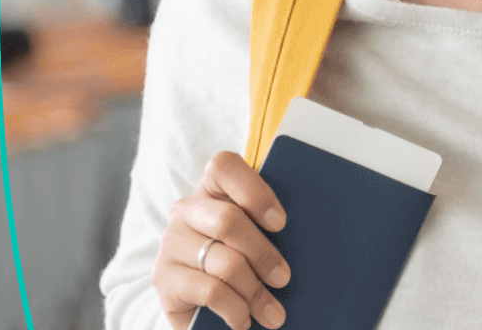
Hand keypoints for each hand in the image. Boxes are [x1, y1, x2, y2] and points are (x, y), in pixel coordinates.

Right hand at [152, 150, 290, 329]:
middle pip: (228, 221)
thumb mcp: (256, 235)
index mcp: (213, 188)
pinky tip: (244, 320)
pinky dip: (235, 309)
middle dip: (263, 254)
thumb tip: (318, 232)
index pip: (223, 166)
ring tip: (273, 313)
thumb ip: (271, 225)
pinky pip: (209, 291)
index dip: (255, 192)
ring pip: (223, 261)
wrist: (198, 299)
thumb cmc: (242, 257)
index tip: (281, 223)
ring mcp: (171, 243)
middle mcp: (187, 210)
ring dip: (254, 291)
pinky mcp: (163, 278)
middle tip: (284, 278)